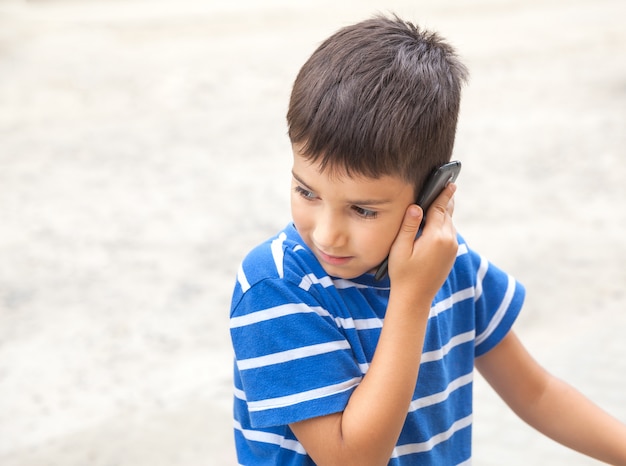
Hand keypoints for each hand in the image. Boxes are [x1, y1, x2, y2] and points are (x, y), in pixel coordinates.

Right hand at [387, 183, 457, 304]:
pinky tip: (437, 221)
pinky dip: (444, 224)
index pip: (440, 208)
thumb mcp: (400, 248)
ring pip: (449, 223)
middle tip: (447, 184)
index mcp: (435, 237)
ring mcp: (452, 248)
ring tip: (441, 199)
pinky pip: (450, 233)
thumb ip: (408, 225)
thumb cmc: (403, 274)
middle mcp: (448, 241)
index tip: (449, 181)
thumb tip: (415, 206)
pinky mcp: (451, 255)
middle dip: (446, 200)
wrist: (415, 298)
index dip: (443, 193)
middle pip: (447, 213)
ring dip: (445, 212)